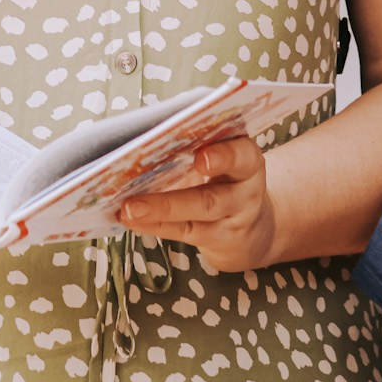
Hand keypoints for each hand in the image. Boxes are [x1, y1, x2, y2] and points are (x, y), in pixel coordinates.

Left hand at [119, 137, 277, 272]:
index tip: (200, 156)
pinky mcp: (216, 239)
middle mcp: (245, 192)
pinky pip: (182, 231)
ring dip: (160, 209)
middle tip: (158, 187)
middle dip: (178, 196)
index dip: (224, 156)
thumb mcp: (225, 160)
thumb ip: (198, 147)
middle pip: (215, 196)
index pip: (242, 156)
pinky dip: (154, 224)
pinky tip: (131, 218)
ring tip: (129, 208)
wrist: (252, 229)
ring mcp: (232, 220)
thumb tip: (145, 142)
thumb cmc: (226, 179)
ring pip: (197, 214)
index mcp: (247, 160)